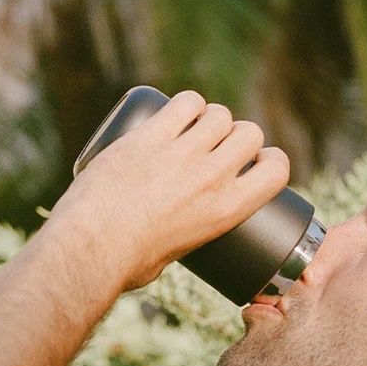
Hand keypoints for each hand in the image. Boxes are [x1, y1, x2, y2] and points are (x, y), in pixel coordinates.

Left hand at [46, 91, 290, 291]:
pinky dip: (187, 104)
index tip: (258, 161)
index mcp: (227, 210)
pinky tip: (179, 112)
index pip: (275, 170)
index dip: (272, 159)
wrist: (90, 247)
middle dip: (240, 135)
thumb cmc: (129, 262)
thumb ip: (186, 235)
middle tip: (221, 146)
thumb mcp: (180, 254)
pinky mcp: (150, 136)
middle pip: (249, 133)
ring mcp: (180, 153)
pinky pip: (184, 103)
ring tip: (196, 129)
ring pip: (219, 114)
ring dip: (213, 118)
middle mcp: (211, 178)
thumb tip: (177, 234)